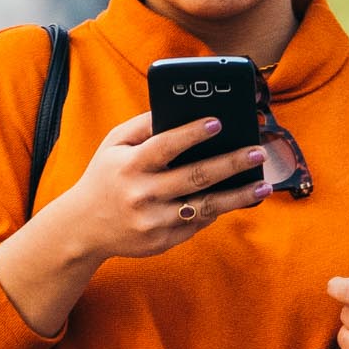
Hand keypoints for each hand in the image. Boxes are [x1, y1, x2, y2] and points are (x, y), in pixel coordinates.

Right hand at [42, 109, 270, 265]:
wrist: (84, 227)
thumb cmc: (105, 177)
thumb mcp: (114, 146)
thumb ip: (143, 126)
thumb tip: (176, 108)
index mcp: (130, 166)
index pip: (165, 146)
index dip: (192, 134)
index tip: (218, 122)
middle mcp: (143, 194)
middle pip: (195, 177)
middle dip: (230, 164)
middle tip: (258, 152)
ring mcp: (155, 221)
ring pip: (204, 207)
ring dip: (238, 196)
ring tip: (264, 186)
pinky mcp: (163, 241)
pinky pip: (197, 224)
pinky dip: (218, 210)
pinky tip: (238, 199)